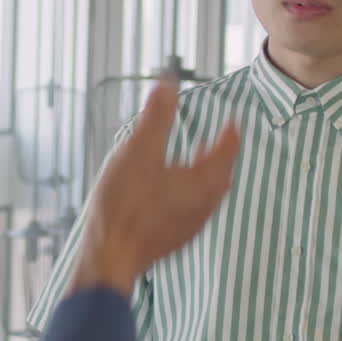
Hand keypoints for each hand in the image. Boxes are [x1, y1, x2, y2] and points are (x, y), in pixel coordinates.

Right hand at [68, 77, 239, 296]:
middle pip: (221, 175)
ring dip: (204, 173)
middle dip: (219, 154)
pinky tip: (168, 189)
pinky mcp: (172, 238)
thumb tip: (169, 82)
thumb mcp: (139, 151)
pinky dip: (189, 192)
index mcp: (203, 183)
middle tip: (218, 138)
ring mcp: (189, 226)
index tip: (232, 120)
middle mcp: (203, 207)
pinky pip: (191, 209)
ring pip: (207, 194)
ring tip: (194, 159)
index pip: (228, 151)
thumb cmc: (123, 207)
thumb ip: (157, 116)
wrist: (109, 258)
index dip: (230, 132)